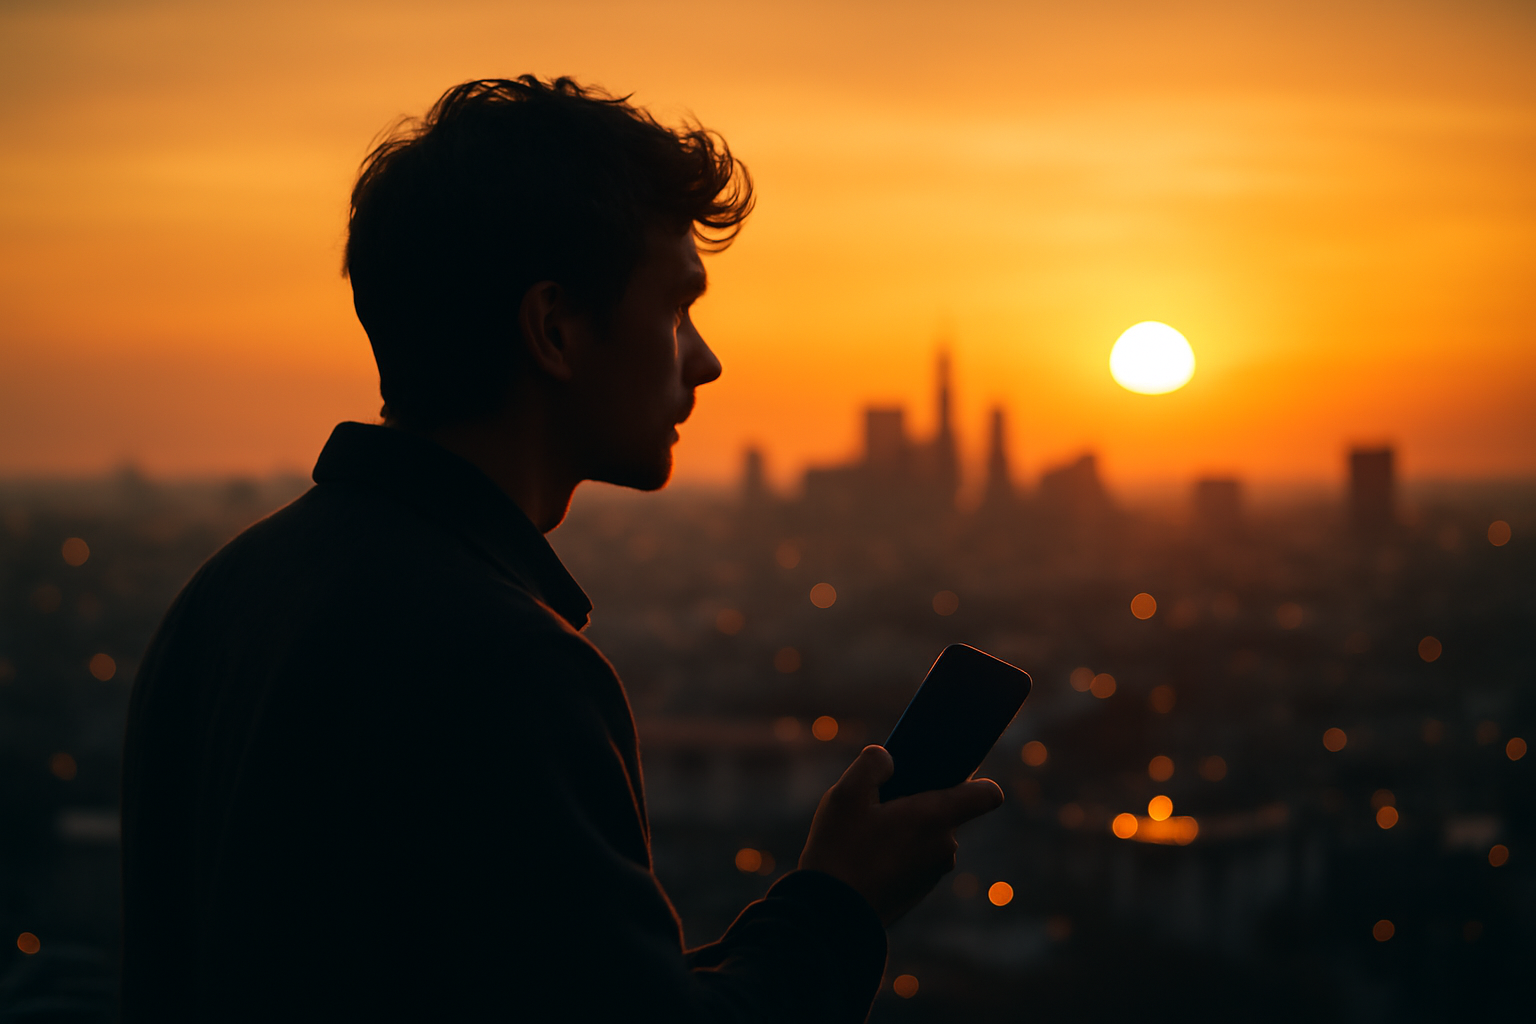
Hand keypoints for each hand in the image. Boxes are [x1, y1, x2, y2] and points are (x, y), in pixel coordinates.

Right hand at [797, 745, 1003, 925]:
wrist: (829, 916)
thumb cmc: (840, 850)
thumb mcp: (847, 793)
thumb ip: (873, 763)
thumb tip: (889, 760)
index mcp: (937, 819)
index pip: (987, 795)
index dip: (976, 780)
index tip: (946, 775)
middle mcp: (945, 848)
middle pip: (946, 811)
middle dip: (917, 802)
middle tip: (878, 804)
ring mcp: (932, 874)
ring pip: (927, 836)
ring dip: (904, 829)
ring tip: (864, 833)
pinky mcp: (916, 892)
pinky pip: (915, 859)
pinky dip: (897, 852)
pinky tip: (864, 856)